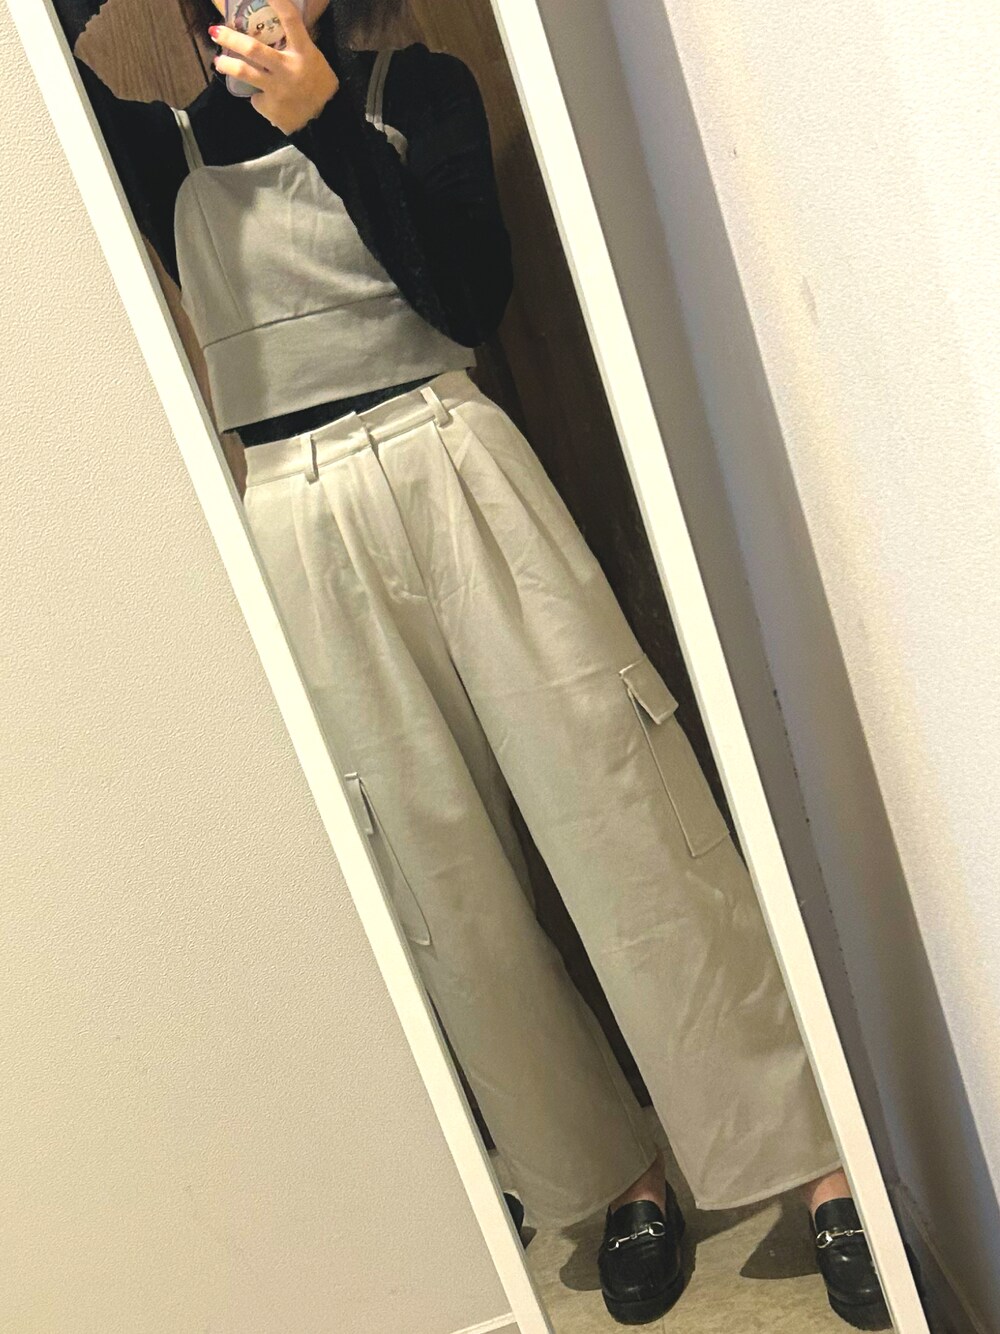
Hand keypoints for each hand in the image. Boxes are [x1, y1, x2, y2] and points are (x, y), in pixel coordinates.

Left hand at [211, 0, 339, 134]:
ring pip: (244, 73)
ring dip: (227, 65)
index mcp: (304, 52)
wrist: (324, 122)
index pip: (290, 20)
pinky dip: (257, 96)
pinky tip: (262, 98)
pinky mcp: (270, 106)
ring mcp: (278, 88)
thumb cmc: (320, 86)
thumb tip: (276, 27)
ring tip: (218, 61)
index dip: (278, 1)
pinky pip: (256, 97)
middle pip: (253, 49)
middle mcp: (289, 68)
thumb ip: (295, 46)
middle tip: (215, 30)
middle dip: (230, 38)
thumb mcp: (314, 60)